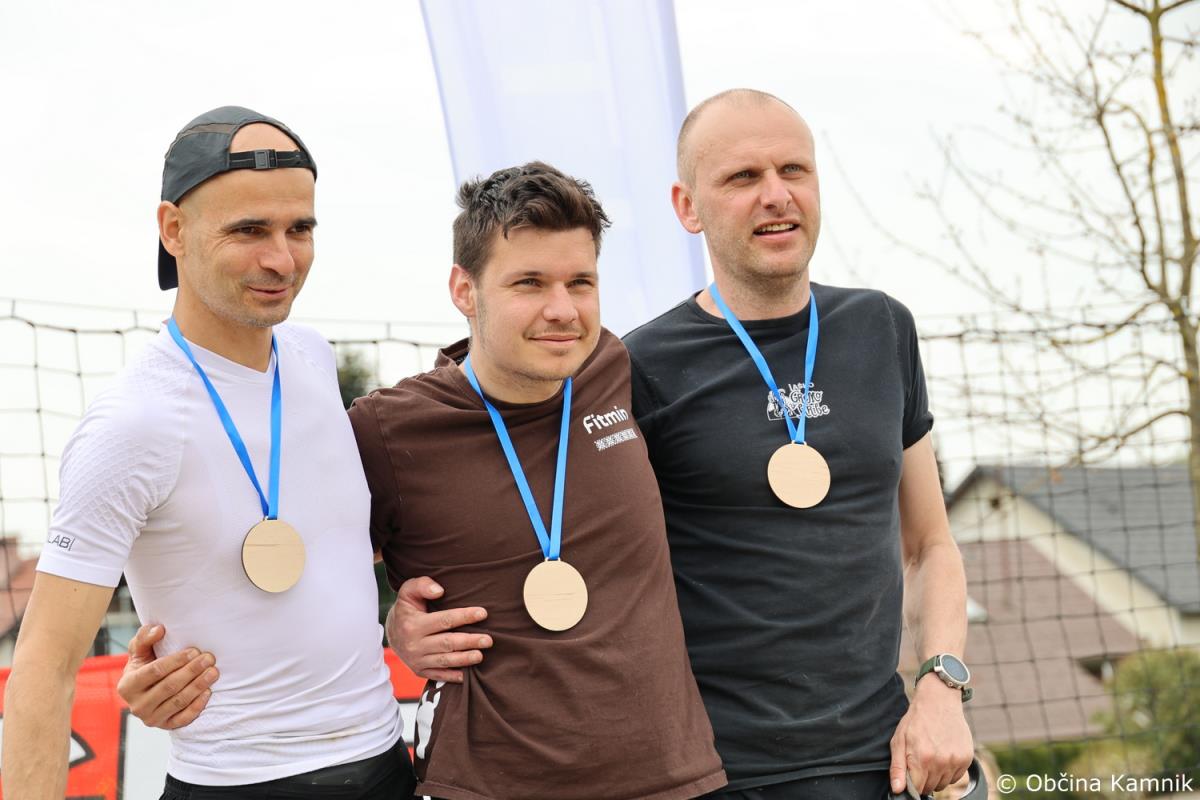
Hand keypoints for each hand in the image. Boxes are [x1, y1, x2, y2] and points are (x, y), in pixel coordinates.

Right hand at [116, 624, 218, 729]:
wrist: (146, 689)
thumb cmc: (145, 665)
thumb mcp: (139, 650)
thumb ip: (145, 637)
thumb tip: (159, 629)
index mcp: (127, 686)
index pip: (154, 671)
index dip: (176, 661)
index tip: (194, 651)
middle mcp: (137, 706)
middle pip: (169, 686)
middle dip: (191, 671)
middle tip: (209, 658)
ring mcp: (151, 718)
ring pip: (178, 701)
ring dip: (198, 686)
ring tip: (213, 672)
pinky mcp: (165, 726)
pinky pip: (183, 719)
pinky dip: (197, 706)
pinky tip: (208, 692)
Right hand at [386, 576, 492, 683]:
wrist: (391, 633)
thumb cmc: (406, 609)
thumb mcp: (408, 592)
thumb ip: (422, 585)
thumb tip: (439, 591)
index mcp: (413, 625)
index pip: (444, 620)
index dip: (464, 616)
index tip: (483, 613)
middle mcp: (414, 645)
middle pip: (447, 643)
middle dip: (469, 641)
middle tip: (488, 640)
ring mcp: (417, 660)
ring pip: (444, 661)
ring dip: (464, 659)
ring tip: (481, 655)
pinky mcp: (419, 671)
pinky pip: (438, 675)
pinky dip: (452, 676)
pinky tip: (467, 675)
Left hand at [889, 677, 972, 794]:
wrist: (939, 701)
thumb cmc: (916, 720)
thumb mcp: (899, 740)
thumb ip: (897, 767)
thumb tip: (897, 790)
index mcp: (922, 758)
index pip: (917, 789)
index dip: (911, 784)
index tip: (911, 774)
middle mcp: (941, 762)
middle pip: (930, 787)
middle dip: (923, 779)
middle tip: (920, 761)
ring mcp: (955, 760)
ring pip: (943, 784)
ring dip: (936, 776)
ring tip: (931, 756)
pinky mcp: (967, 758)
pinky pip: (956, 778)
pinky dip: (949, 771)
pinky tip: (943, 756)